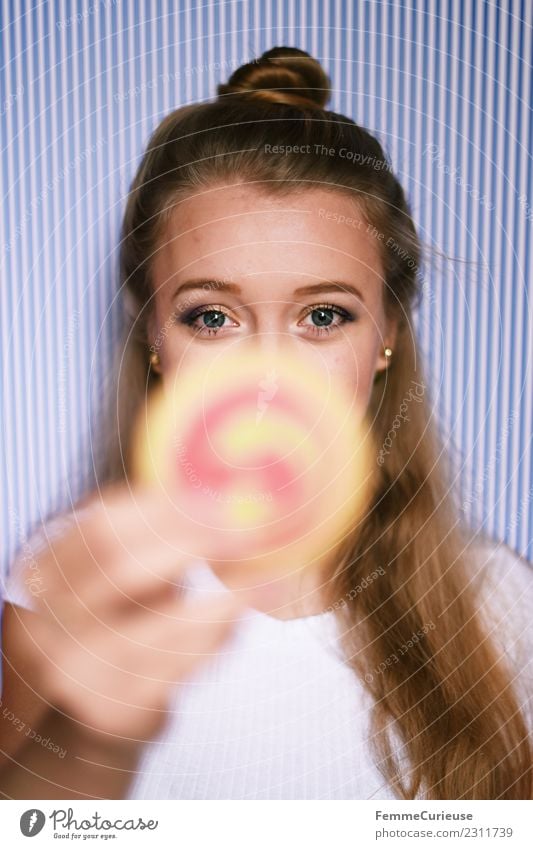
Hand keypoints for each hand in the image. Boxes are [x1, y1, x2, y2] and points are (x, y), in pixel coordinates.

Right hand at [16, 482, 246, 747]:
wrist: (91, 703)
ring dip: (225, 600)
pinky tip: (239, 621)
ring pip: (163, 625)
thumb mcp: (113, 567)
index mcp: (44, 571)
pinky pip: (181, 665)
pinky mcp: (116, 706)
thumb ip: (151, 532)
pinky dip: (219, 639)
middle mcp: (49, 620)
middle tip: (247, 537)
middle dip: (192, 546)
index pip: (101, 527)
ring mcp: (79, 667)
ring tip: (264, 584)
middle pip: (121, 569)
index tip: (219, 504)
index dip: (164, 512)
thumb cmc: (114, 616)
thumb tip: (221, 501)